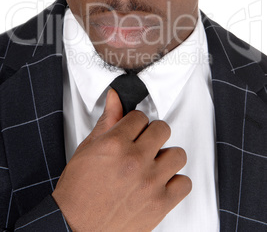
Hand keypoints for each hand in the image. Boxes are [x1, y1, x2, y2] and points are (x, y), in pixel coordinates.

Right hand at [52, 89, 191, 230]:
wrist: (74, 228)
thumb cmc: (78, 190)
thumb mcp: (88, 149)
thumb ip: (107, 120)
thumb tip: (115, 96)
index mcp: (115, 143)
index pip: (140, 116)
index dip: (135, 123)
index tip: (133, 131)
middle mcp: (134, 160)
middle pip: (162, 129)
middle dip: (152, 134)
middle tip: (144, 146)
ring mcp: (150, 182)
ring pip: (178, 154)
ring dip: (166, 157)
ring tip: (154, 165)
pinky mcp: (160, 204)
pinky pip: (184, 183)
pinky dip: (175, 183)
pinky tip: (161, 183)